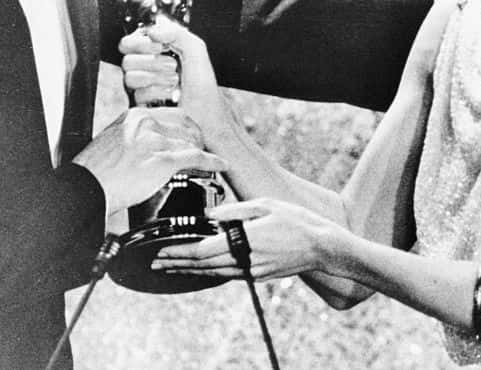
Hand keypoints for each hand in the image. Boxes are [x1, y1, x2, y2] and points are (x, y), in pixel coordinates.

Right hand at [72, 107, 225, 211]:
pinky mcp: (163, 161)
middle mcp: (147, 124)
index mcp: (134, 116)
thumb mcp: (112, 141)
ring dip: (203, 152)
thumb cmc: (95, 172)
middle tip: (202, 149)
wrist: (87, 188)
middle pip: (186, 126)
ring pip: (191, 142)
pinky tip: (220, 165)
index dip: (187, 127)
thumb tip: (146, 144)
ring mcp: (156, 141)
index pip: (172, 114)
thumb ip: (132, 136)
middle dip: (197, 138)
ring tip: (209, 161)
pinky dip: (212, 161)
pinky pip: (196, 157)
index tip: (191, 135)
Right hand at [120, 17, 227, 140]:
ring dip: (156, 77)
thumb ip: (176, 32)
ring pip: (129, 77)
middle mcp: (145, 69)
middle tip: (173, 66)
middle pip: (127, 59)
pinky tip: (170, 95)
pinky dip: (157, 92)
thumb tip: (152, 31)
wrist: (206, 115)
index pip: (129, 43)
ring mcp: (142, 88)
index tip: (160, 46)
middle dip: (152, 62)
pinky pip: (137, 94)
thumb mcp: (195, 50)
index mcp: (155, 53)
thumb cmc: (203, 85)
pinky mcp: (141, 105)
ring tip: (174, 82)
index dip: (140, 43)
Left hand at [150, 198, 343, 280]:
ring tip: (172, 268)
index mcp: (245, 240)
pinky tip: (202, 270)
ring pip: (215, 273)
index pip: (204, 250)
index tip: (162, 253)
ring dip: (191, 271)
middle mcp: (246, 260)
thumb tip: (210, 215)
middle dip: (179, 264)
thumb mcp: (266, 205)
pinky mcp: (260, 275)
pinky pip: (230, 275)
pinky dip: (212, 272)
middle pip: (204, 266)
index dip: (181, 253)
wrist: (323, 247)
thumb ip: (236, 211)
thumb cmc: (296, 221)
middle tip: (157, 263)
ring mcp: (253, 271)